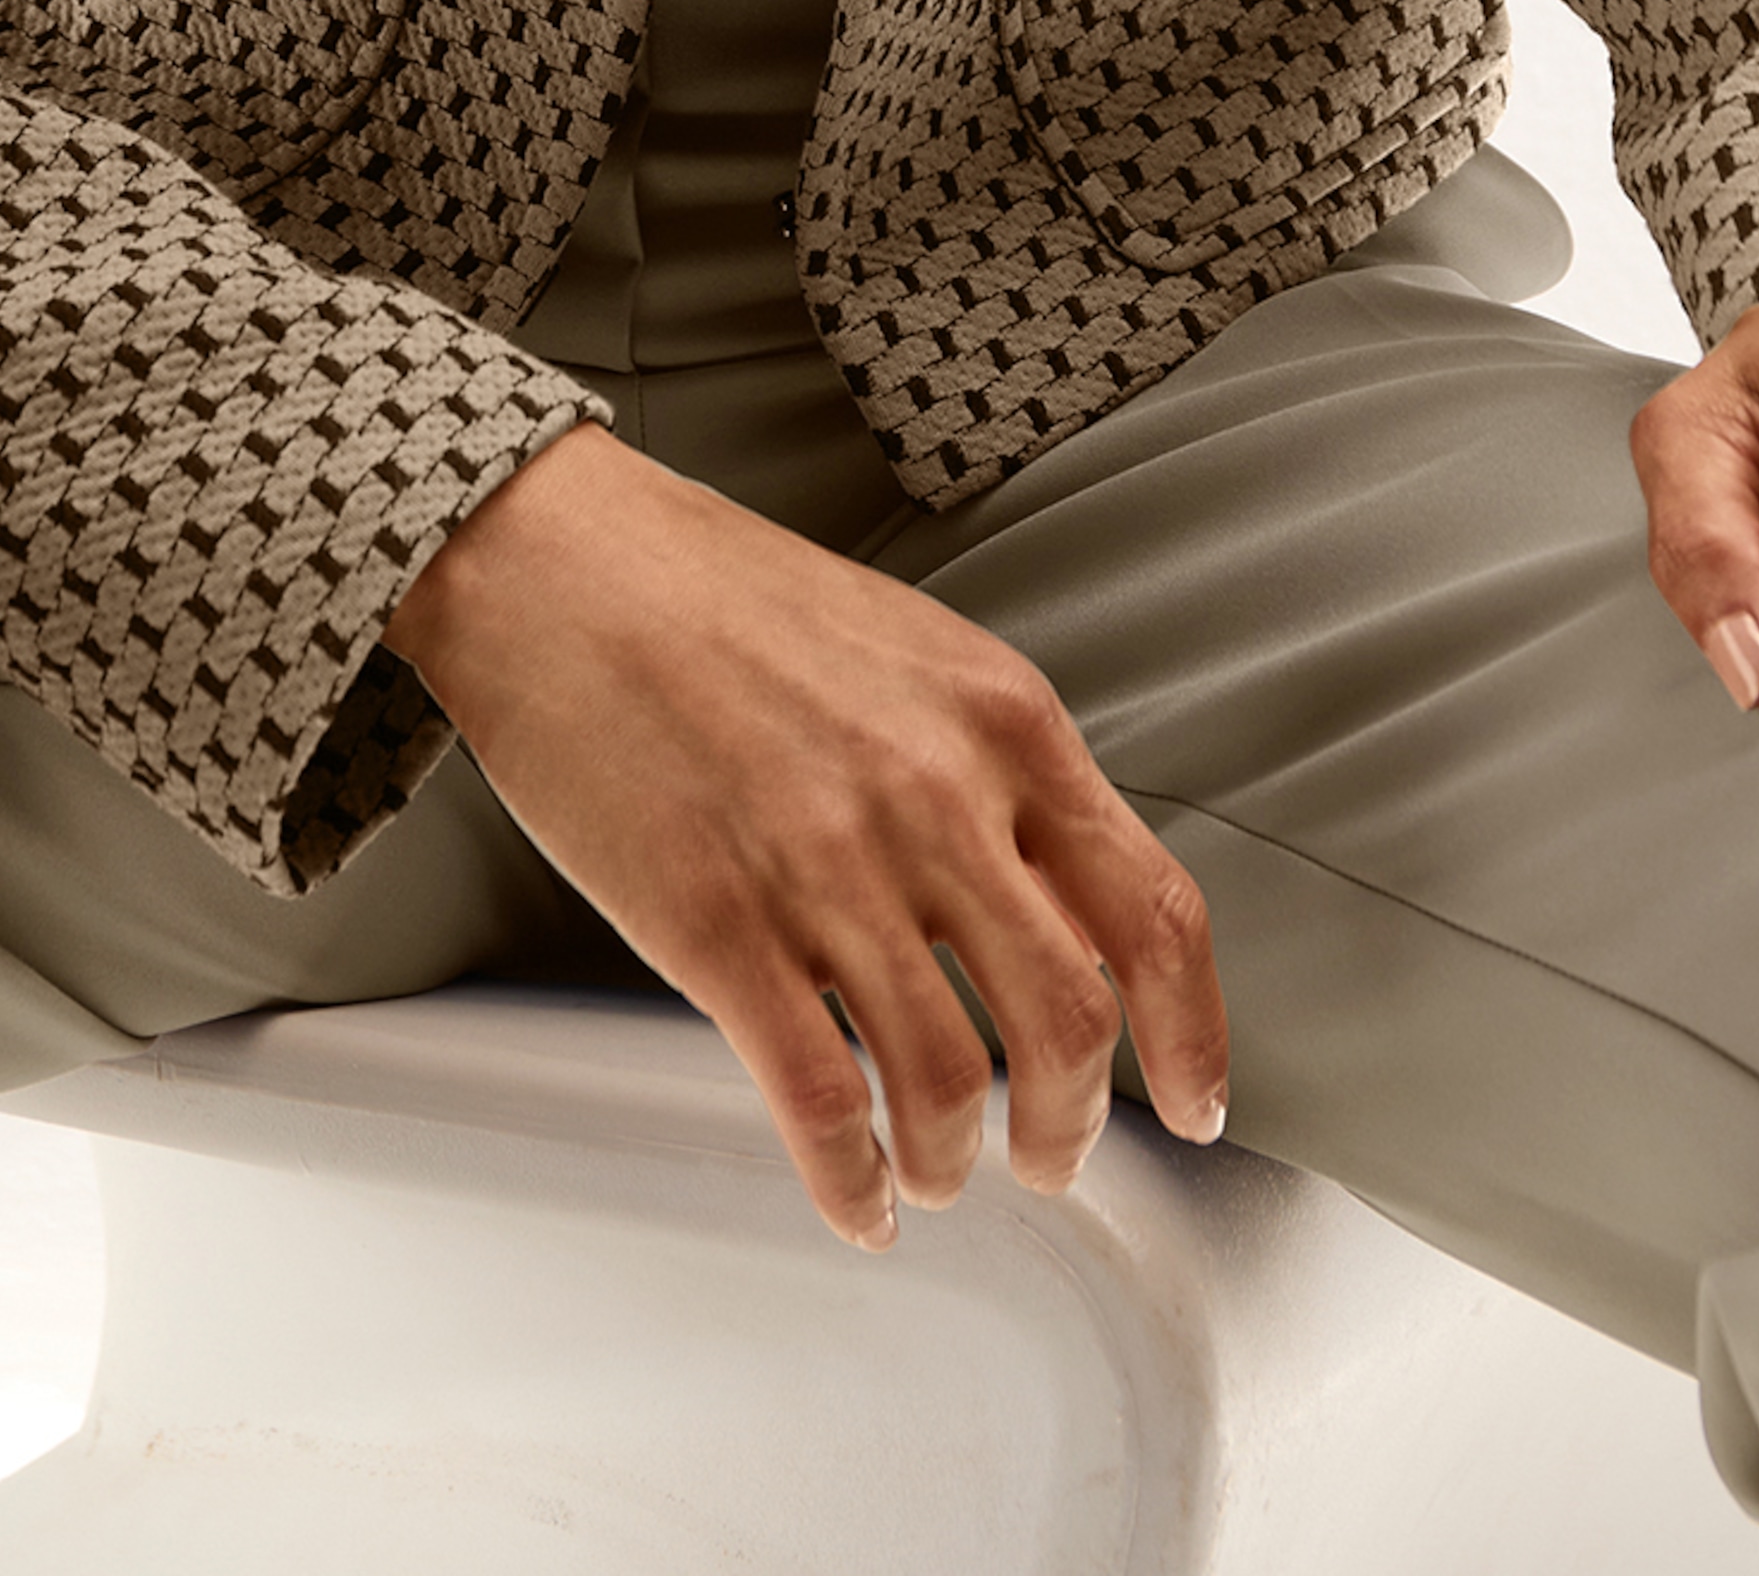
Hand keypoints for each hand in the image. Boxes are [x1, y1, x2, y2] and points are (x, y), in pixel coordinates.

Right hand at [385, 423, 1229, 1246]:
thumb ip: (993, 770)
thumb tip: (1051, 912)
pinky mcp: (719, 927)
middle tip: (1049, 1158)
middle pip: (1069, 1024)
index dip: (1193, 1037)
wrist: (561, 561)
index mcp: (1002, 720)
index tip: (1197, 1103)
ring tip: (938, 1173)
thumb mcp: (912, 650)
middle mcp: (935, 795)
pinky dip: (855, 1183)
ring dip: (958, 1161)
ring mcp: (826, 865)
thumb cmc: (720, 595)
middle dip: (1071, 1125)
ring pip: (949, 1083)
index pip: (1152, 912)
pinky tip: (857, 1198)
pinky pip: (821, 1103)